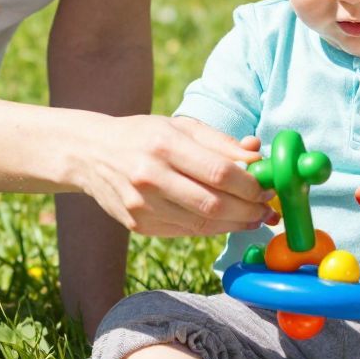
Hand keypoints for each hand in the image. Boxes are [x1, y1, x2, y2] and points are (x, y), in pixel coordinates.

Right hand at [75, 114, 272, 236]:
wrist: (90, 154)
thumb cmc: (143, 136)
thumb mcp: (179, 127)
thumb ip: (221, 142)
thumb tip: (258, 154)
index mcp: (164, 144)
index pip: (220, 172)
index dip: (251, 185)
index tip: (269, 188)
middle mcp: (150, 176)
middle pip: (213, 204)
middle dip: (249, 210)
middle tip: (268, 210)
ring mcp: (142, 205)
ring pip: (201, 224)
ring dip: (236, 224)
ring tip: (254, 218)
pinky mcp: (138, 225)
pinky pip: (185, 232)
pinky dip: (212, 229)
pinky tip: (227, 221)